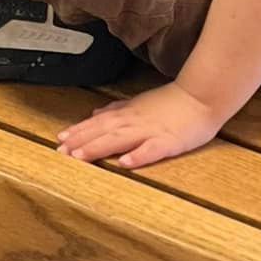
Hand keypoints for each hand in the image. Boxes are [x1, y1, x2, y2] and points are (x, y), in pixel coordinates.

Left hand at [55, 82, 225, 169]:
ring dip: (98, 147)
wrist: (201, 97)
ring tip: (80, 157)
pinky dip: (137, 156)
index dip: (78, 131)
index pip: (97, 123)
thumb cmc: (171, 102)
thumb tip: (96, 113)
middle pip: (103, 131)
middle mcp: (134, 121)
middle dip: (80, 141)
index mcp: (127, 113)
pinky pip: (151, 150)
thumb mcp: (139, 103)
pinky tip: (124, 163)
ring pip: (120, 139)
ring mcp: (150, 131)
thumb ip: (117, 109)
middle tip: (60, 151)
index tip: (59, 139)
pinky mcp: (168, 142)